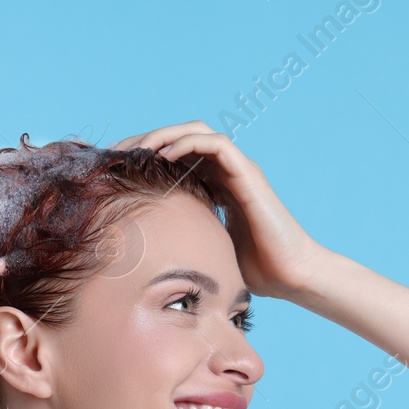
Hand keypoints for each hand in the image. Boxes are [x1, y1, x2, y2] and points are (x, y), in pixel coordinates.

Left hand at [111, 121, 325, 300]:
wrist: (291, 276)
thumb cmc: (256, 271)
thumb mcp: (208, 250)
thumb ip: (187, 240)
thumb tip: (151, 256)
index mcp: (217, 186)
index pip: (178, 157)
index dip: (146, 156)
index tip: (117, 168)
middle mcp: (228, 172)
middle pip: (182, 138)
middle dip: (147, 140)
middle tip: (117, 153)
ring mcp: (240, 170)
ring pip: (197, 132)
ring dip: (164, 134)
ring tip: (137, 149)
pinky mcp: (248, 174)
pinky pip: (216, 144)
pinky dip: (187, 143)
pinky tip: (164, 156)